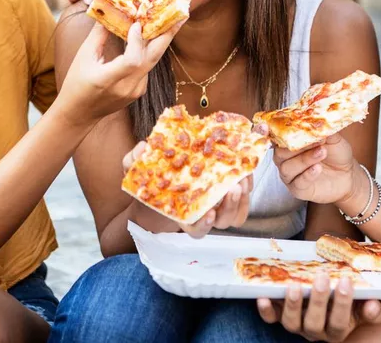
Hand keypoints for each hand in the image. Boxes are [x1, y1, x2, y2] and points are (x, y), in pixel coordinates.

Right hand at [58, 20, 180, 122]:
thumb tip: (109, 10)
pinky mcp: (139, 91)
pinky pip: (147, 67)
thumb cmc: (76, 83)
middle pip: (152, 59)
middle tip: (178, 16)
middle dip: (166, 35)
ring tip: (169, 20)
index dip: (136, 41)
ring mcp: (135, 91)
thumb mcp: (84, 56)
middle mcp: (126, 88)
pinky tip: (152, 36)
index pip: (132, 60)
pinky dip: (149, 51)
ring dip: (159, 40)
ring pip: (152, 61)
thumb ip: (99, 34)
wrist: (80, 113)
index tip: (136, 24)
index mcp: (108, 80)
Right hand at [123, 142, 252, 237]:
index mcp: (183, 215)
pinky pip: (245, 198)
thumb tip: (142, 148)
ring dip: (242, 198)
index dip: (203, 225)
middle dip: (229, 207)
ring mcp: (219, 205)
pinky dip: (248, 186)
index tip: (208, 213)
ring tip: (241, 177)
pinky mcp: (231, 193)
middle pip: (222, 221)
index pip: (196, 231)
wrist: (169, 169)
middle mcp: (204, 214)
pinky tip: (245, 171)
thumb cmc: (153, 176)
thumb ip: (132, 161)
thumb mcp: (136, 168)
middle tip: (232, 188)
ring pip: (236, 212)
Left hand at [257, 277, 380, 341]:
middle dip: (319, 301)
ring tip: (295, 286)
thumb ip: (370, 309)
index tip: (346, 281)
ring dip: (293, 305)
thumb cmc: (344, 296)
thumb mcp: (360, 304)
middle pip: (315, 324)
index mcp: (337, 330)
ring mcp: (296, 324)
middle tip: (323, 278)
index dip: (343, 304)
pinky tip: (263, 297)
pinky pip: (271, 318)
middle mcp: (315, 331)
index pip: (340, 323)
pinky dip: (265, 310)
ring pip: (291, 324)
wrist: (326, 290)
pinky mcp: (280, 316)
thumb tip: (373, 304)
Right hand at [274, 134, 359, 204]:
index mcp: (288, 143)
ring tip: (322, 152)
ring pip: (288, 167)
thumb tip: (317, 120)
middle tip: (315, 140)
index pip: (277, 136)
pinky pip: (298, 182)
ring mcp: (290, 175)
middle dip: (296, 146)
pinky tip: (318, 168)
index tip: (271, 126)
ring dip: (304, 159)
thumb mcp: (332, 138)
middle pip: (280, 153)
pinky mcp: (298, 189)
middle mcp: (284, 159)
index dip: (272, 131)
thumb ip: (323, 130)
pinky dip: (307, 174)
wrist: (348, 174)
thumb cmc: (336, 153)